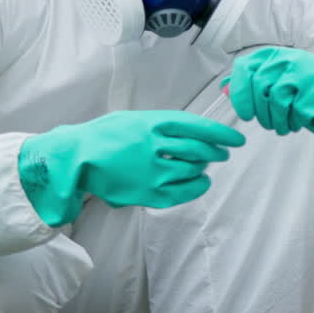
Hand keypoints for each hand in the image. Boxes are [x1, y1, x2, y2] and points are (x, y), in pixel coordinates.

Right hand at [19, 110, 245, 224]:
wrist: (77, 159)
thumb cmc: (103, 136)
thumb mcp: (133, 119)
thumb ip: (160, 125)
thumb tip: (190, 133)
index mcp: (153, 123)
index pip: (197, 127)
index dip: (221, 134)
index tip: (236, 139)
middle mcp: (155, 146)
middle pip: (199, 149)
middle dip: (216, 151)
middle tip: (223, 153)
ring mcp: (152, 171)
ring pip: (192, 169)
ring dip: (205, 167)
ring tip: (206, 166)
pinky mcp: (148, 192)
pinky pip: (182, 192)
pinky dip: (197, 187)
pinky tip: (201, 182)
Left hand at [223, 47, 313, 135]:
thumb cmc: (303, 87)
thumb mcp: (275, 76)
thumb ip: (250, 80)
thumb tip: (224, 88)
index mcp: (273, 55)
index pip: (244, 68)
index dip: (240, 94)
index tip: (245, 114)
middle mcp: (287, 59)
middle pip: (260, 88)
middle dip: (262, 114)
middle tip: (269, 124)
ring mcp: (304, 73)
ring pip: (277, 102)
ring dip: (278, 121)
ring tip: (285, 125)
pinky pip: (297, 112)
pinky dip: (296, 122)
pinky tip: (300, 121)